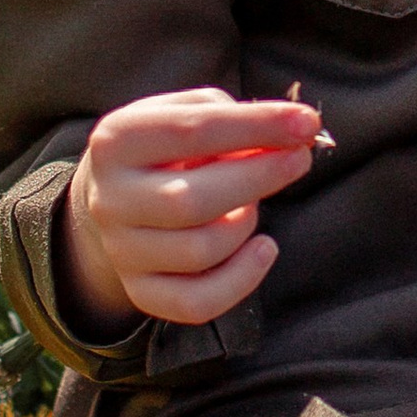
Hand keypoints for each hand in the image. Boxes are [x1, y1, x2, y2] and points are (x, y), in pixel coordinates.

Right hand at [62, 86, 322, 330]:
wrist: (117, 195)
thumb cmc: (169, 147)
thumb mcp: (189, 113)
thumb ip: (233, 118)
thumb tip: (289, 138)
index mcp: (117, 141)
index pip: (192, 131)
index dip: (256, 126)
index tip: (306, 123)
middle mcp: (109, 199)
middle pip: (190, 201)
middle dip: (259, 177)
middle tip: (299, 159)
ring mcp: (122, 251)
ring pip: (200, 251)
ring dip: (245, 224)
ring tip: (253, 204)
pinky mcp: (140, 291)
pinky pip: (197, 302)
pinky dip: (242, 280)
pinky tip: (263, 249)